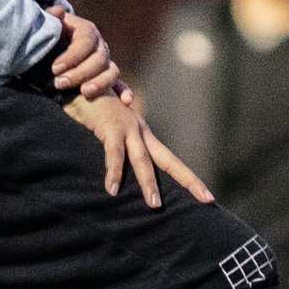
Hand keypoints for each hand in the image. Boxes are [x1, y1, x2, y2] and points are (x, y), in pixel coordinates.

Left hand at [39, 14, 136, 114]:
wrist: (53, 50)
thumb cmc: (49, 40)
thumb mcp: (49, 28)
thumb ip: (52, 20)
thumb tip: (57, 12)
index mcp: (87, 31)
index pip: (86, 41)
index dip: (72, 55)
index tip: (55, 68)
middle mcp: (99, 46)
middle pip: (98, 59)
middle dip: (79, 73)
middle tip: (59, 83)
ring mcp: (105, 62)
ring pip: (111, 72)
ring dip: (100, 83)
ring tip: (84, 92)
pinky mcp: (107, 77)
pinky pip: (120, 84)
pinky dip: (124, 92)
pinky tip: (126, 101)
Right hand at [70, 86, 205, 206]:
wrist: (81, 82)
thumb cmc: (94, 110)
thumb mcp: (108, 132)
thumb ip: (116, 150)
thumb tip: (117, 183)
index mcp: (144, 137)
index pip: (169, 161)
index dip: (188, 179)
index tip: (207, 197)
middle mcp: (141, 132)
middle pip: (169, 160)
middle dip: (188, 180)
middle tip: (207, 200)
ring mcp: (128, 128)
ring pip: (142, 160)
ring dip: (148, 183)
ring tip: (154, 205)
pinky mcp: (111, 127)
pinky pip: (114, 153)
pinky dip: (114, 171)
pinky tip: (112, 190)